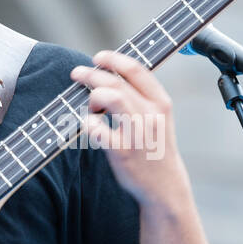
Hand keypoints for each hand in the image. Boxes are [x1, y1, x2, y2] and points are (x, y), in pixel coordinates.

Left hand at [70, 50, 187, 203]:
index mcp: (161, 102)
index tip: (97, 58)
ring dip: (92, 95)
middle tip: (77, 74)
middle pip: (116, 81)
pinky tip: (89, 125)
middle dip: (91, 74)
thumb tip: (111, 74)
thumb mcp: (159, 118)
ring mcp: (137, 133)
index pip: (135, 68)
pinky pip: (97, 129)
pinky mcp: (123, 152)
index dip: (112, 58)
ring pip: (110, 97)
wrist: (165, 185)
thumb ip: (142, 96)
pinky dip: (88, 122)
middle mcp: (151, 114)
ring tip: (90, 104)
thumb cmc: (155, 148)